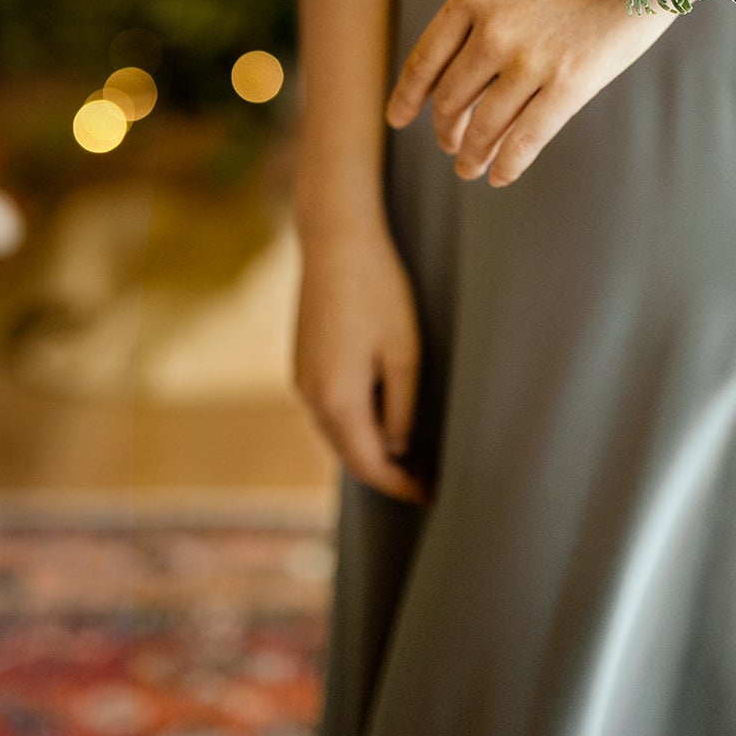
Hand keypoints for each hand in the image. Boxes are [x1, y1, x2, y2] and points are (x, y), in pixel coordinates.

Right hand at [293, 215, 433, 505]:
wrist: (336, 239)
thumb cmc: (378, 290)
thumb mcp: (405, 352)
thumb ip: (402, 408)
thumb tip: (397, 447)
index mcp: (337, 400)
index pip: (371, 465)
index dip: (403, 486)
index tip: (433, 495)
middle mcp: (310, 396)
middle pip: (350, 454)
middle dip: (387, 472)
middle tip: (426, 480)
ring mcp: (301, 377)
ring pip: (337, 432)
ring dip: (369, 447)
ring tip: (410, 454)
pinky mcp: (303, 359)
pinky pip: (328, 408)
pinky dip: (354, 422)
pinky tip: (381, 415)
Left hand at [385, 0, 676, 186]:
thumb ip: (483, 17)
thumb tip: (457, 79)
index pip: (425, 60)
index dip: (408, 96)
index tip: (398, 119)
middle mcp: (492, 28)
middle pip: (450, 98)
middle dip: (446, 129)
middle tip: (450, 144)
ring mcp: (529, 58)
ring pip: (483, 126)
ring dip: (471, 155)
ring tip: (469, 167)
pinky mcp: (570, 83)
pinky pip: (525, 139)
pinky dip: (507, 164)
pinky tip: (500, 176)